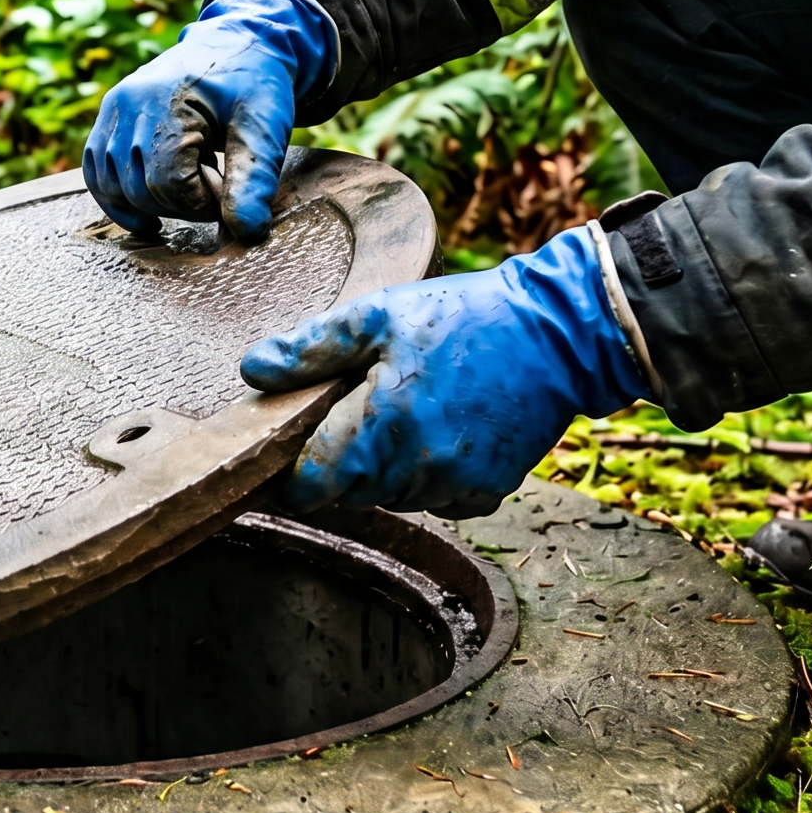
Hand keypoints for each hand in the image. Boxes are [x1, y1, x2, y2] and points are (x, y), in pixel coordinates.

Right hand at [83, 0, 332, 241]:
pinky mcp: (109, 116)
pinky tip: (145, 216)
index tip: (229, 194)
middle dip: (181, 204)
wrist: (238, 43)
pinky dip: (115, 198)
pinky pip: (96, 170)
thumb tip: (246, 234)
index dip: (201, 204)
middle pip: (140, 187)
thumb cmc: (254, 83)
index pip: (168, 183)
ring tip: (187, 193)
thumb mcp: (266, 126)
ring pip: (112, 185)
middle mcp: (128, 103)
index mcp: (166, 102)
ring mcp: (113, 108)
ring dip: (151, 203)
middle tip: (215, 188)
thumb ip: (255, 180)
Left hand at [240, 227, 643, 517]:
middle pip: (351, 492)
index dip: (296, 470)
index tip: (298, 444)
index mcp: (381, 426)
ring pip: (393, 496)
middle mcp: (417, 469)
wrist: (558, 334)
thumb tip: (253, 370)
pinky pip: (436, 498)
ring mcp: (456, 487)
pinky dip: (430, 474)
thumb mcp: (378, 315)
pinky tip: (444, 428)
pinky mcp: (487, 494)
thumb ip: (311, 348)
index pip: (312, 486)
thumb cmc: (464, 317)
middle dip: (346, 458)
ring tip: (410, 407)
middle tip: (363, 404)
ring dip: (388, 467)